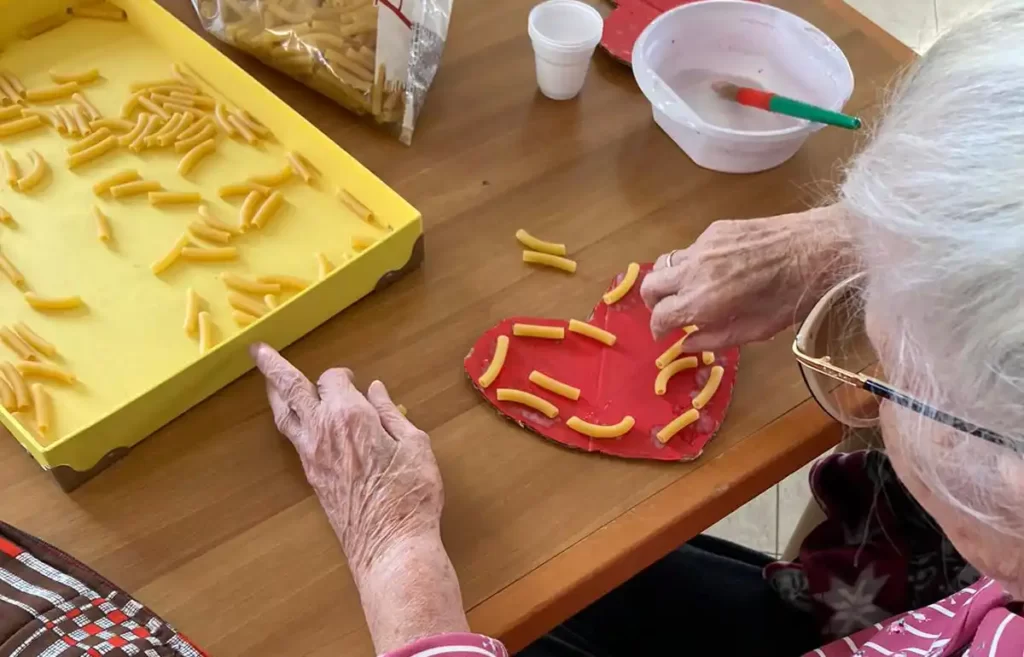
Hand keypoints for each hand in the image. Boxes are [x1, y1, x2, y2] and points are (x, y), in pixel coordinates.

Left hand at [252, 344, 469, 651]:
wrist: (389, 544)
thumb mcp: (414, 444)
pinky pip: (293, 437)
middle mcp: (322, 430)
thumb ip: (391, 413)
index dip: (344, 375)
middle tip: (258, 349)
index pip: (334, 380)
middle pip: (291, 389)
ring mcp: (312, 455)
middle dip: (274, 366)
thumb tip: (376, 390)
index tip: (355, 379)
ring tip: (265, 379)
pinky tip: (294, 418)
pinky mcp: (311, 476)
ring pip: (284, 415)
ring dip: (274, 393)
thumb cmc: (410, 493)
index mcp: (350, 415)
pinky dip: (289, 419)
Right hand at [640, 207, 853, 349]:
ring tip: (687, 291)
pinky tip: (716, 270)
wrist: (817, 248)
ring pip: (666, 263)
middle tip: (668, 312)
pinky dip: (692, 264)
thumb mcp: (755, 330)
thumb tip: (686, 344)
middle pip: (650, 285)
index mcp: (703, 301)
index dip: (658, 329)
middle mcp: (694, 270)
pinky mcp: (715, 229)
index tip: (665, 334)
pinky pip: (690, 249)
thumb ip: (714, 339)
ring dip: (669, 280)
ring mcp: (702, 245)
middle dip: (653, 303)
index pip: (660, 315)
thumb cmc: (791, 297)